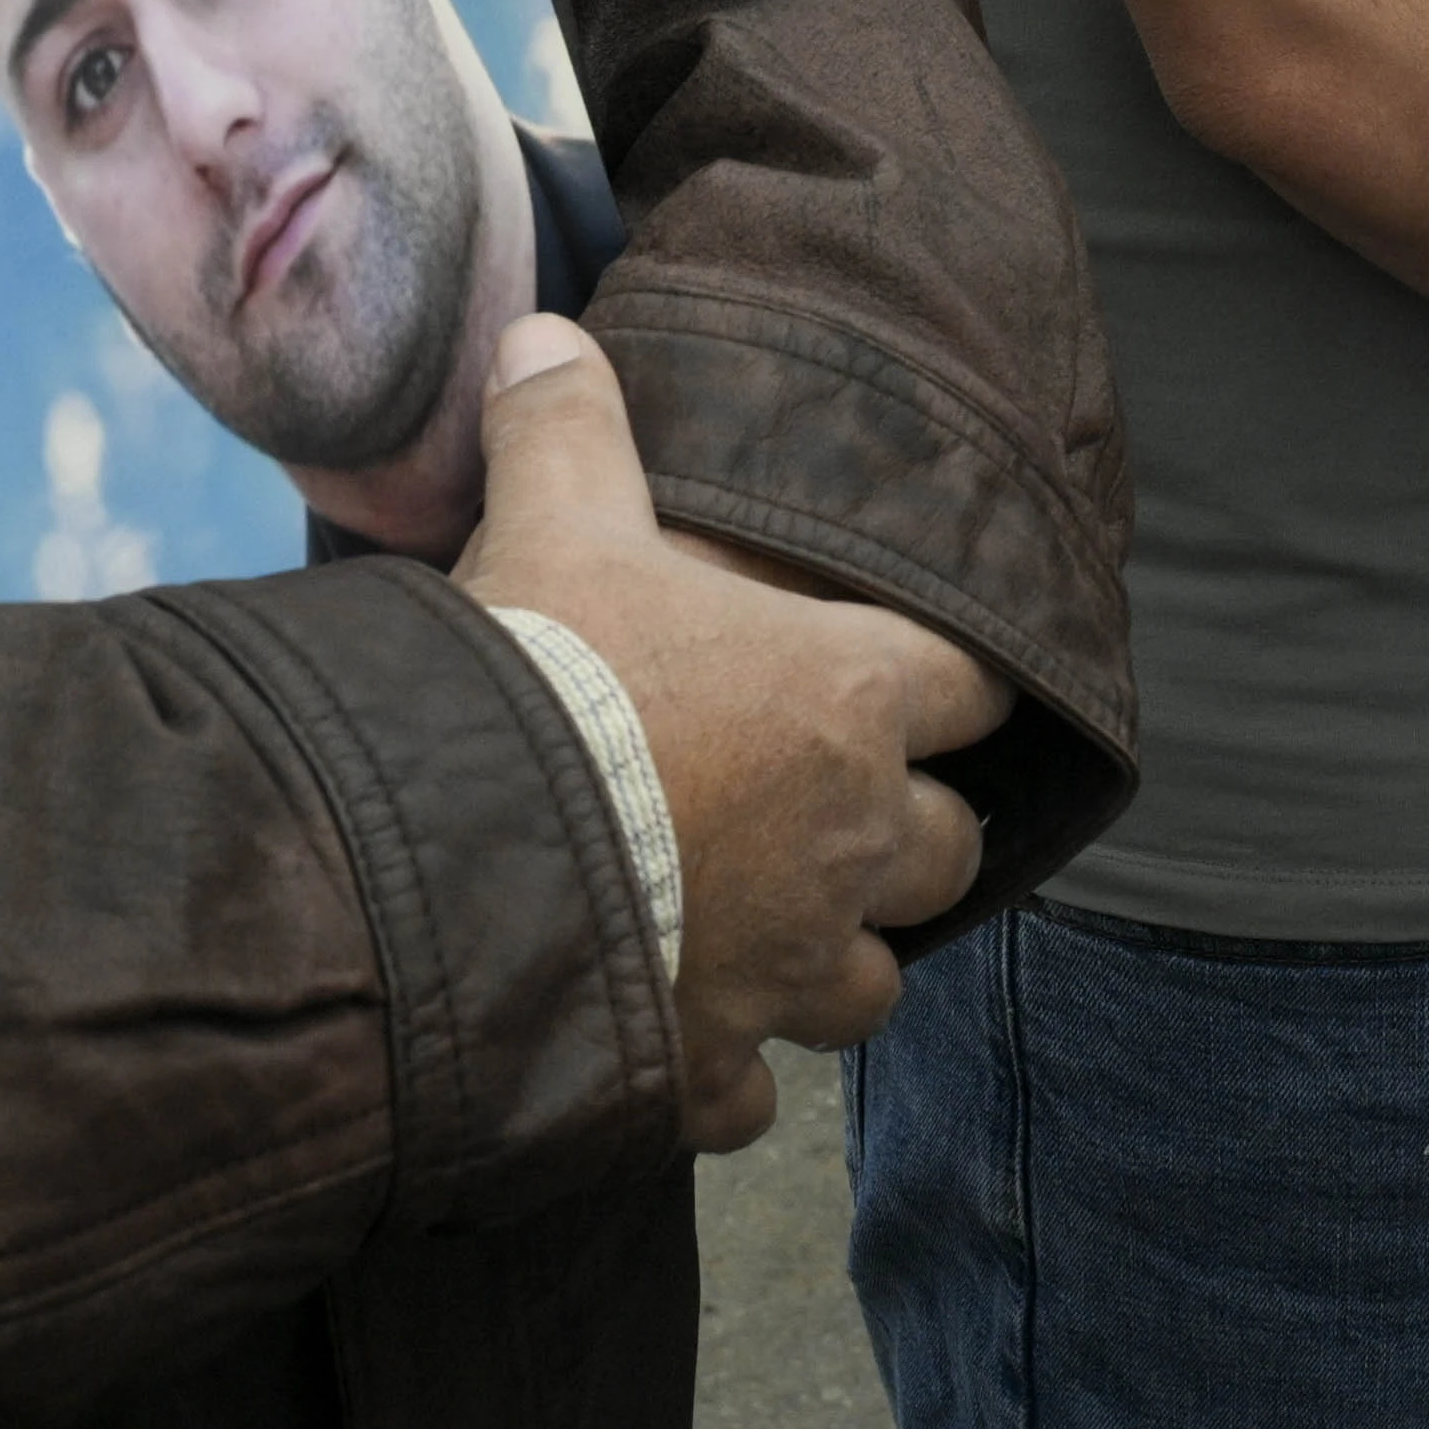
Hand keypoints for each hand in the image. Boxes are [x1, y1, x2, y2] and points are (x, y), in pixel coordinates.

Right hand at [455, 317, 1007, 1152]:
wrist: (454, 865)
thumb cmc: (541, 678)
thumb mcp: (554, 522)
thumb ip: (568, 426)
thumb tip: (544, 334)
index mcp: (845, 698)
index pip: (974, 684)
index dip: (954, 682)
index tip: (929, 683)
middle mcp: (849, 840)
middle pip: (946, 850)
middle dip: (904, 840)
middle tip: (832, 817)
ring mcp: (790, 967)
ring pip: (873, 987)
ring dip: (832, 960)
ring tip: (768, 934)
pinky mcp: (714, 1068)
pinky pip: (756, 1095)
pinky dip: (730, 1072)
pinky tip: (682, 1039)